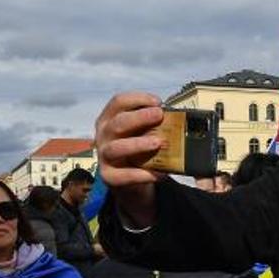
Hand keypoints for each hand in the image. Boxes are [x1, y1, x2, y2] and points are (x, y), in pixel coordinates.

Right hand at [93, 93, 165, 226]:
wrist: (129, 178)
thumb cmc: (137, 147)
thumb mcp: (142, 131)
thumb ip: (152, 123)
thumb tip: (175, 116)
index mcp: (110, 118)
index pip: (119, 102)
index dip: (138, 99)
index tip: (158, 102)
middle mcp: (104, 135)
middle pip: (118, 122)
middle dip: (139, 117)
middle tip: (159, 115)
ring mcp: (104, 156)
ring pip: (116, 148)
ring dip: (138, 144)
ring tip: (158, 143)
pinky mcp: (108, 176)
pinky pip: (123, 176)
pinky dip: (141, 174)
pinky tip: (158, 173)